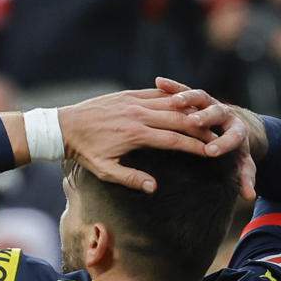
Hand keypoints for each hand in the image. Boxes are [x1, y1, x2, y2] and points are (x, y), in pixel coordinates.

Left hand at [53, 85, 222, 193]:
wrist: (63, 127)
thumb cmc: (85, 153)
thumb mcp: (106, 171)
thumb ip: (131, 179)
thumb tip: (154, 187)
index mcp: (135, 135)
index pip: (174, 140)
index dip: (195, 146)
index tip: (211, 152)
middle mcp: (137, 114)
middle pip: (178, 119)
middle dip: (200, 128)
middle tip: (217, 134)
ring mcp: (132, 101)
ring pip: (169, 104)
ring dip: (190, 111)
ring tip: (206, 118)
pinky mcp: (126, 94)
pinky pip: (155, 93)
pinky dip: (171, 97)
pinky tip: (184, 102)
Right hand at [155, 78, 262, 199]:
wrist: (232, 129)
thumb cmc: (236, 152)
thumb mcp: (243, 166)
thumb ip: (246, 179)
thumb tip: (250, 196)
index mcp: (238, 130)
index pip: (233, 136)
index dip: (223, 142)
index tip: (211, 151)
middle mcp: (225, 113)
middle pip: (216, 111)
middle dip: (206, 117)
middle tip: (194, 122)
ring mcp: (210, 102)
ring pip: (200, 97)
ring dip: (188, 98)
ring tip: (174, 103)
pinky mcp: (195, 96)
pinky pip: (183, 89)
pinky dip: (172, 85)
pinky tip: (158, 82)